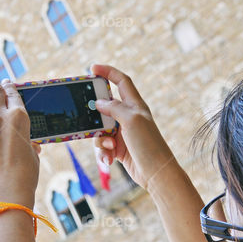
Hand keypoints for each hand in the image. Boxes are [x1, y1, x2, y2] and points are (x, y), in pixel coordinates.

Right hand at [90, 64, 177, 190]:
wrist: (156, 173)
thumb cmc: (148, 144)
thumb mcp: (131, 121)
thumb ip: (114, 108)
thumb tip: (99, 102)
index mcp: (135, 105)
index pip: (121, 81)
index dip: (108, 72)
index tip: (92, 68)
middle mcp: (128, 117)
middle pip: (104, 107)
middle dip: (95, 114)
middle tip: (86, 116)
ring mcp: (122, 133)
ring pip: (100, 129)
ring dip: (100, 140)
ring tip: (110, 147)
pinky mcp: (118, 148)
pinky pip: (103, 145)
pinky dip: (103, 152)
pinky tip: (109, 160)